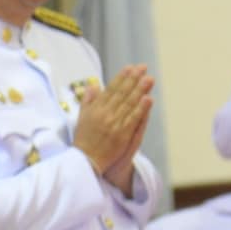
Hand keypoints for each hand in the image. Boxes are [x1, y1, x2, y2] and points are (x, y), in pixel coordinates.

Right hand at [73, 66, 152, 184]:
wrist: (86, 162)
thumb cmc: (83, 140)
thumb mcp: (81, 117)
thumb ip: (88, 100)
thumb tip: (93, 85)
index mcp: (95, 109)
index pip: (110, 89)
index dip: (121, 78)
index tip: (130, 68)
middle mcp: (105, 114)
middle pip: (122, 93)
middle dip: (133, 79)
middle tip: (143, 68)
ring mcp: (115, 125)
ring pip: (129, 104)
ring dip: (140, 90)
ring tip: (149, 79)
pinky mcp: (123, 135)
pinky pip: (134, 119)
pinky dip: (141, 109)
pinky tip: (148, 99)